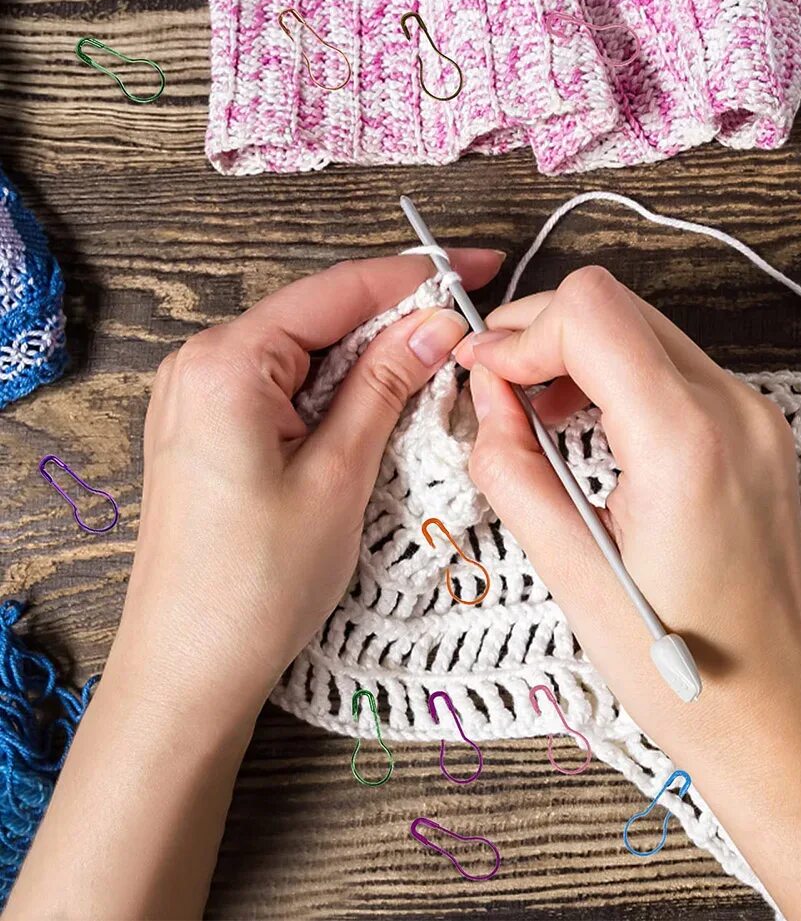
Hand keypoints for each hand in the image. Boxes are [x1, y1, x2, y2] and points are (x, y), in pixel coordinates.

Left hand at [112, 249, 503, 723]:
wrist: (187, 669)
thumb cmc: (258, 583)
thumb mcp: (339, 476)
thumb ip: (386, 386)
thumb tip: (438, 323)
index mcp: (228, 362)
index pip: (337, 290)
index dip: (415, 276)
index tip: (478, 266)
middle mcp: (201, 363)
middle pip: (318, 315)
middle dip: (395, 316)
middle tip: (467, 326)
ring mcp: (197, 396)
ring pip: (304, 351)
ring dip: (369, 356)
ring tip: (436, 367)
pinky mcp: (206, 429)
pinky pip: (282, 385)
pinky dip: (335, 388)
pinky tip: (378, 402)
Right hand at [455, 265, 800, 919]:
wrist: (778, 714)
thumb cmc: (683, 668)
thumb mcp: (571, 574)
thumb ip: (512, 470)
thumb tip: (487, 398)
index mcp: (687, 442)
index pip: (592, 313)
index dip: (520, 332)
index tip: (481, 375)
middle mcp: (735, 409)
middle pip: (617, 304)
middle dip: (540, 332)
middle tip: (492, 384)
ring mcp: (756, 415)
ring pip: (643, 325)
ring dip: (576, 350)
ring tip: (534, 410)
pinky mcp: (758, 430)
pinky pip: (672, 365)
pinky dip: (615, 373)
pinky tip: (587, 424)